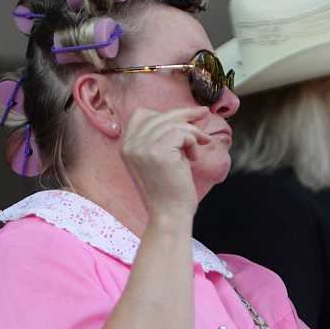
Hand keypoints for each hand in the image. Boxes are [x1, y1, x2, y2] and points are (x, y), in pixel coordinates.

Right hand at [119, 106, 212, 220]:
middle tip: (203, 115)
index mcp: (126, 146)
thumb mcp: (158, 159)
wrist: (169, 215)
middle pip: (160, 115)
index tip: (183, 117)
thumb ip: (160, 138)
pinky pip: (182, 132)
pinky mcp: (158, 152)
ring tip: (199, 147)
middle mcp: (130, 144)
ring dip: (192, 132)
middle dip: (185, 115)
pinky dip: (193, 140)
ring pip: (174, 123)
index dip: (163, 113)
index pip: (140, 114)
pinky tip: (193, 156)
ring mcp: (142, 147)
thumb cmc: (169, 190)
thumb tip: (181, 115)